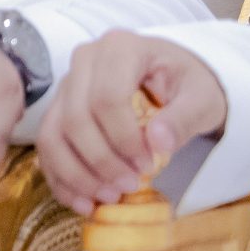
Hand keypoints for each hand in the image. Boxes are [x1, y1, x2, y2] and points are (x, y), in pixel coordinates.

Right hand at [36, 30, 225, 215]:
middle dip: (101, 160)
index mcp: (120, 48)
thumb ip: (183, 118)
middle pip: (76, 117)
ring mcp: (67, 83)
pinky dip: (60, 178)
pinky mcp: (59, 106)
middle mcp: (84, 59)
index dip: (123, 139)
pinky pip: (47, 144)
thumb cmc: (189, 84)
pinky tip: (83, 202)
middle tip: (130, 186)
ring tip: (108, 197)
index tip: (149, 166)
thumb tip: (157, 143)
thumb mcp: (202, 98)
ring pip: (53, 133)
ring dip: (76, 173)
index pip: (106, 97)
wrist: (174, 76)